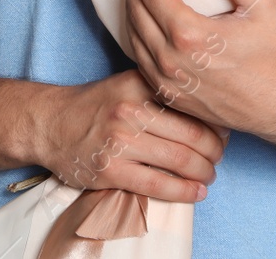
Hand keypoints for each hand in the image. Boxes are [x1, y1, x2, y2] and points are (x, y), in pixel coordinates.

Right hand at [34, 69, 226, 201]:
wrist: (50, 123)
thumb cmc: (96, 106)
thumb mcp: (128, 83)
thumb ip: (161, 90)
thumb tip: (208, 108)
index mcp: (140, 83)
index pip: (193, 103)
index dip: (216, 122)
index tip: (224, 131)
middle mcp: (131, 109)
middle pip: (193, 134)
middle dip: (216, 151)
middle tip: (220, 157)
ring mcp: (120, 140)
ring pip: (180, 160)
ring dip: (204, 172)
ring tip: (209, 175)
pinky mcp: (111, 170)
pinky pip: (158, 184)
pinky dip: (184, 191)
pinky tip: (196, 192)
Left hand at [124, 0, 275, 142]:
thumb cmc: (275, 56)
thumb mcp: (261, 4)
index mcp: (189, 34)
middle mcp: (171, 60)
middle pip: (136, 12)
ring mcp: (168, 82)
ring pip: (133, 38)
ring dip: (131, 9)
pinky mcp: (171, 97)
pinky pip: (141, 62)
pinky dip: (137, 37)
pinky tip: (143, 24)